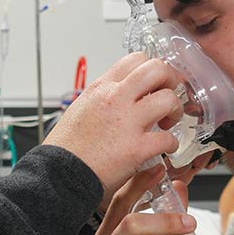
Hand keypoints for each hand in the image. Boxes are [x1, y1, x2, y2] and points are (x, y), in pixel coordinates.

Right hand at [44, 52, 182, 200]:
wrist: (58, 175)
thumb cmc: (66, 149)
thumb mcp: (80, 109)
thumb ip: (103, 98)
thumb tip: (119, 95)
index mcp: (101, 89)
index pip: (135, 59)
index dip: (152, 68)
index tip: (156, 81)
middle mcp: (115, 99)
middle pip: (156, 69)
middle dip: (170, 81)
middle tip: (168, 95)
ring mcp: (127, 122)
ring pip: (168, 100)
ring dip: (175, 111)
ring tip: (168, 122)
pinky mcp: (136, 148)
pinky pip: (168, 138)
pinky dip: (171, 144)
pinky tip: (165, 148)